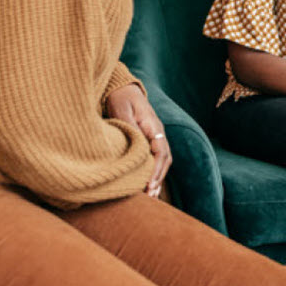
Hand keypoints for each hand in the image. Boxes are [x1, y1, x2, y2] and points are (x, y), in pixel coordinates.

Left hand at [105, 83, 170, 197]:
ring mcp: (154, 137)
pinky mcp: (148, 140)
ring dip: (157, 178)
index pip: (161, 152)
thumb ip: (130, 128)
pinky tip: (147, 185)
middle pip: (165, 159)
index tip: (149, 185)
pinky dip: (153, 173)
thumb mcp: (122, 111)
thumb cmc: (120, 98)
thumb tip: (137, 148)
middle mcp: (157, 133)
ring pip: (161, 161)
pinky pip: (154, 159)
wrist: (122, 88)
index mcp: (154, 127)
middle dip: (158, 179)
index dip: (156, 170)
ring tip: (150, 197)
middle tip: (150, 196)